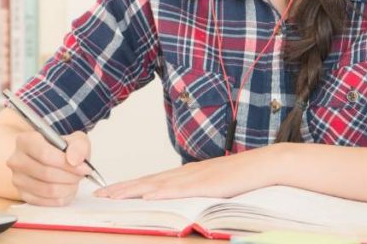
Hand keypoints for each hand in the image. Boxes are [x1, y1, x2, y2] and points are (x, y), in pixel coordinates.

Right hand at [7, 130, 92, 205]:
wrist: (53, 159)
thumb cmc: (62, 149)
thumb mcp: (76, 140)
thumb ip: (78, 146)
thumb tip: (74, 159)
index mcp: (25, 141)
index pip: (44, 154)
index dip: (66, 163)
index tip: (84, 167)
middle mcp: (17, 160)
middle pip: (46, 173)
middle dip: (70, 176)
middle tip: (81, 174)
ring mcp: (18, 179)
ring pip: (47, 189)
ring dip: (68, 188)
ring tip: (74, 181)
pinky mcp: (23, 194)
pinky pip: (46, 202)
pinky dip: (62, 197)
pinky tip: (67, 188)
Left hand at [93, 143, 286, 199]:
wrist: (267, 164)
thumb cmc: (243, 177)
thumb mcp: (213, 186)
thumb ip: (195, 191)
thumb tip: (179, 201)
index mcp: (186, 174)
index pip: (151, 181)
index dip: (128, 186)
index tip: (109, 192)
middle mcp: (186, 174)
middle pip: (147, 181)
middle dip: (121, 189)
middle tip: (99, 195)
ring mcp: (195, 178)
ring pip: (157, 185)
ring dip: (133, 191)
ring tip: (113, 197)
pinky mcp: (207, 185)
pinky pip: (180, 190)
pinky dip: (161, 192)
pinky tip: (147, 195)